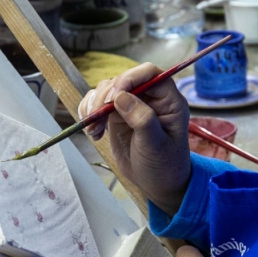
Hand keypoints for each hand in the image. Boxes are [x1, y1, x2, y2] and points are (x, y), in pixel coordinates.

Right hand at [80, 64, 191, 215]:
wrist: (157, 183)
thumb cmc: (164, 165)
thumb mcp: (156, 145)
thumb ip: (142, 119)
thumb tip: (122, 96)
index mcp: (168, 100)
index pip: (149, 73)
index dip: (130, 77)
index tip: (114, 95)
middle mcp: (149, 98)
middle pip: (122, 79)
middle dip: (106, 96)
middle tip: (97, 117)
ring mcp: (131, 105)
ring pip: (106, 90)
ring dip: (94, 107)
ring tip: (94, 130)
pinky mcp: (116, 116)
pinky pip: (97, 104)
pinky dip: (89, 113)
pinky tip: (92, 132)